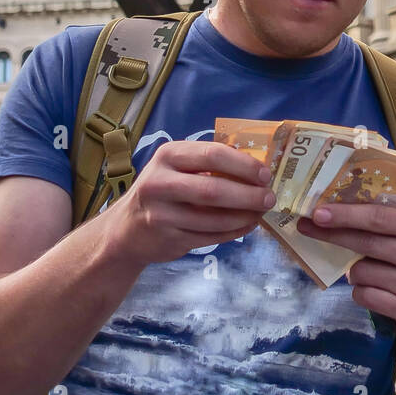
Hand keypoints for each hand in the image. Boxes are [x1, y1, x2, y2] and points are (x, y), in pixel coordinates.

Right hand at [103, 140, 275, 268]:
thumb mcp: (176, 167)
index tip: (265, 174)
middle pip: (213, 189)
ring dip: (245, 216)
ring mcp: (162, 214)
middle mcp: (160, 183)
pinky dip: (234, 231)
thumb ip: (208, 164)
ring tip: (261, 213)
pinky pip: (210, 236)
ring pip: (214, 218)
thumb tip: (257, 168)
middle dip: (248, 195)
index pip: (212, 154)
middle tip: (269, 198)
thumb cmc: (162, 191)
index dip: (244, 165)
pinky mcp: (168, 239)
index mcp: (167, 156)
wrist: (125, 229)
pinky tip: (247, 225)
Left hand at [294, 204, 395, 331]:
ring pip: (360, 272)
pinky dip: (362, 291)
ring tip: (372, 270)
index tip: (318, 211)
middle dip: (333, 234)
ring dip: (355, 271)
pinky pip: (364, 296)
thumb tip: (338, 208)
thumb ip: (390, 220)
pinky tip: (377, 289)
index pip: (379, 217)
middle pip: (366, 243)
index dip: (346, 214)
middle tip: (308, 227)